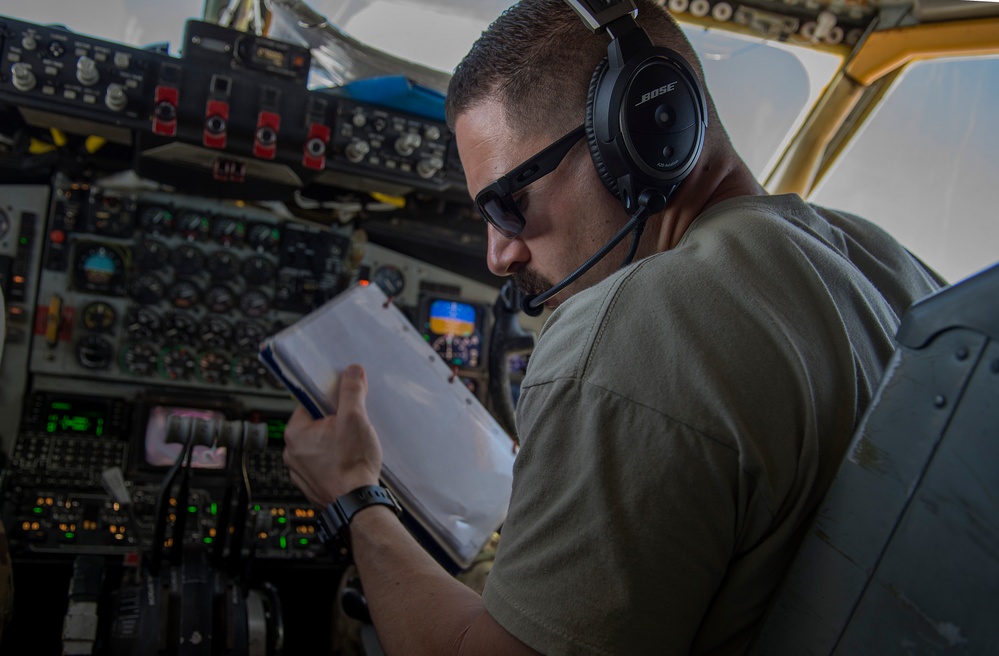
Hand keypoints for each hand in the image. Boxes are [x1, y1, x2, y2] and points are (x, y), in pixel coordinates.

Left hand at [282, 364, 382, 506]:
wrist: (357, 503)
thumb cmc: (351, 465)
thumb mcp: (355, 418)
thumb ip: (352, 391)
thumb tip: (351, 372)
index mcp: (294, 433)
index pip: (309, 404)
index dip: (330, 401)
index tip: (344, 404)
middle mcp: (291, 453)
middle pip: (315, 425)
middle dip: (334, 423)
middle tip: (353, 426)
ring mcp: (300, 471)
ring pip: (319, 446)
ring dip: (334, 443)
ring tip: (353, 446)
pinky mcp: (311, 485)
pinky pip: (321, 464)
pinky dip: (334, 461)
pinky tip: (349, 462)